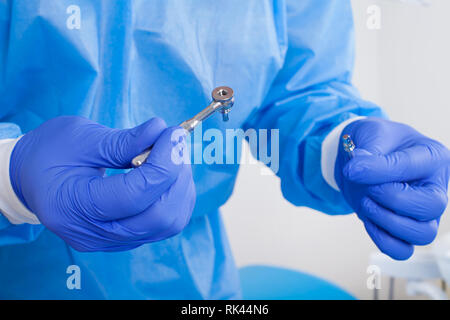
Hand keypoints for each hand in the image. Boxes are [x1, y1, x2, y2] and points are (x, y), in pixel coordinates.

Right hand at [10, 116, 194, 251]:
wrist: (32, 177)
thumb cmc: (50, 153)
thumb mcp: (81, 137)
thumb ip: (124, 140)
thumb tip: (161, 131)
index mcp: (73, 207)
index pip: (135, 195)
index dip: (164, 163)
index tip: (174, 134)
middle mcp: (94, 234)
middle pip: (158, 217)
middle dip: (176, 176)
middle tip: (175, 143)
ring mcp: (111, 241)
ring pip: (168, 223)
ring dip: (181, 187)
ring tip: (172, 156)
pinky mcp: (125, 238)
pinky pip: (165, 224)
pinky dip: (176, 197)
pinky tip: (168, 173)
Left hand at [335, 118, 449, 259]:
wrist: (362, 158)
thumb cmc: (374, 141)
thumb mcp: (369, 134)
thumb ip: (367, 151)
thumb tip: (357, 169)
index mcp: (432, 156)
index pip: (410, 168)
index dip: (377, 171)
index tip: (352, 168)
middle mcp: (435, 186)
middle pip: (430, 207)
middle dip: (390, 198)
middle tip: (367, 188)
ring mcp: (424, 213)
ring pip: (423, 234)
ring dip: (387, 222)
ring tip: (366, 203)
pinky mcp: (406, 230)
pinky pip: (403, 250)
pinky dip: (383, 240)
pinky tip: (368, 220)